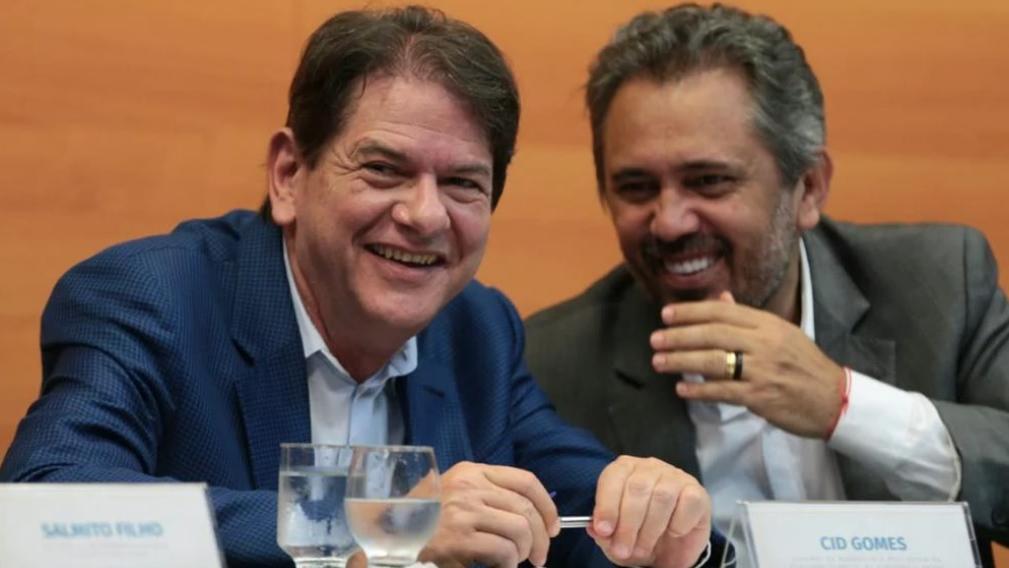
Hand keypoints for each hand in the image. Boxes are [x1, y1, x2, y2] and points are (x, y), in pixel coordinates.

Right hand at [417, 461, 558, 567]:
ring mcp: (464, 511)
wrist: (389, 531)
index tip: (553, 527)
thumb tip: (530, 517)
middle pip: (526, 509)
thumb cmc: (426, 515)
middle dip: (541, 538)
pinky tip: (500, 567)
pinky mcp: (458, 538)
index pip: (525, 481)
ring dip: (525, 552)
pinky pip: (503, 551)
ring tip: (517, 561)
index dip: (547, 506)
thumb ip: (488, 495)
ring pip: (520, 530)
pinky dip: (509, 563)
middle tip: (540, 557)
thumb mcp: (457, 492)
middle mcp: (471, 487)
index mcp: (473, 472)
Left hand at [588, 456, 709, 567]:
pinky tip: (672, 533)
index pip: (613, 477)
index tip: (604, 530)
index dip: (607, 505)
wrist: (671, 548)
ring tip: (644, 548)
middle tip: (624, 549)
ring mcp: (675, 476)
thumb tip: (595, 528)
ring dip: (650, 529)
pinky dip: (677, 524)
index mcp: (624, 469)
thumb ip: (603, 532)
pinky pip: (687, 503)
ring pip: (661, 496)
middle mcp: (649, 467)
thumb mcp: (615, 537)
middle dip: (628, 524)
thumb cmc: (639, 533)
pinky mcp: (697, 491)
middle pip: (637, 488)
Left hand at [651, 291, 844, 437]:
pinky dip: (700, 390)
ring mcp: (762, 369)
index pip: (722, 312)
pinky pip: (723, 391)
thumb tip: (721, 297)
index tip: (666, 314)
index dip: (691, 312)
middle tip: (655, 339)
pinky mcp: (760, 396)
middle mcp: (764, 342)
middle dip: (680, 335)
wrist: (834, 399)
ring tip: (660, 362)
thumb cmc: (804, 364)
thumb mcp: (781, 333)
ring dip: (682, 361)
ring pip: (714, 361)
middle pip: (713, 334)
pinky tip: (682, 389)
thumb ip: (747, 317)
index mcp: (768, 324)